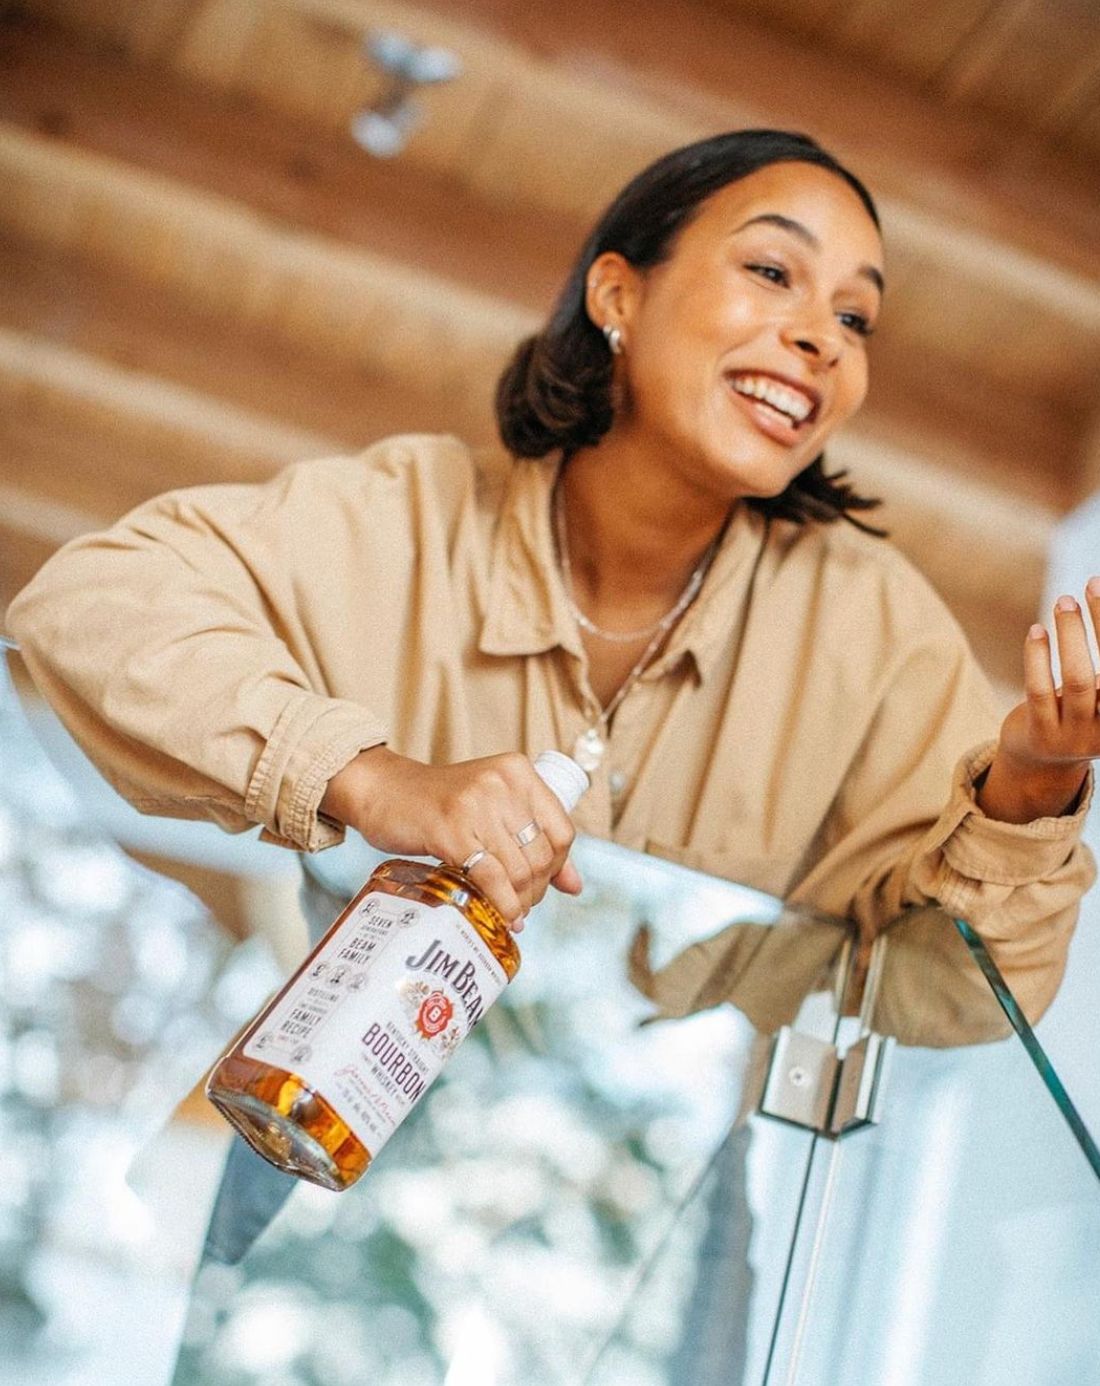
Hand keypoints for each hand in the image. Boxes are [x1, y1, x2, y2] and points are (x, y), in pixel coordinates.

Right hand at [320, 747, 581, 929]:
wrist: (384, 791)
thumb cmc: (439, 804)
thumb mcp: (493, 809)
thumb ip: (535, 839)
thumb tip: (576, 886)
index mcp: (518, 772)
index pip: (562, 831)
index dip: (557, 867)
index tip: (541, 885)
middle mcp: (503, 782)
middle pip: (541, 854)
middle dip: (536, 890)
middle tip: (521, 906)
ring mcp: (476, 804)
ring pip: (520, 870)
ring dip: (519, 902)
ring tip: (510, 914)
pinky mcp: (451, 828)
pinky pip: (492, 878)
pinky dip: (502, 904)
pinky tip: (500, 916)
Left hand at [979, 580, 1099, 822]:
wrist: (1040, 765)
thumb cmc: (1080, 712)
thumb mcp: (1099, 692)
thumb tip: (1096, 595)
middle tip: (1091, 584)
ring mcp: (1076, 734)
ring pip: (1077, 680)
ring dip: (1072, 634)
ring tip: (1064, 602)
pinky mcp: (1042, 734)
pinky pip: (1038, 690)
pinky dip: (1038, 656)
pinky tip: (1036, 631)